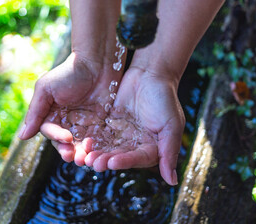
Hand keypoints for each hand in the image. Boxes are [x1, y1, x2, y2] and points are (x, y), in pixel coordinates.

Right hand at [19, 52, 123, 165]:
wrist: (97, 62)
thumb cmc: (69, 72)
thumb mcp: (46, 89)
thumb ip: (35, 112)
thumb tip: (21, 137)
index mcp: (50, 114)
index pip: (50, 132)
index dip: (56, 137)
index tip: (66, 137)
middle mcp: (65, 121)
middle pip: (63, 143)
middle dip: (67, 151)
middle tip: (73, 156)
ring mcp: (83, 124)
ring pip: (79, 145)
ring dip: (80, 153)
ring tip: (85, 158)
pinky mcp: (99, 124)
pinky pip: (95, 141)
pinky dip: (94, 148)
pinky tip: (97, 150)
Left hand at [84, 66, 184, 185]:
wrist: (149, 73)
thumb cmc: (164, 97)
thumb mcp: (171, 124)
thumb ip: (169, 151)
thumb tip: (172, 182)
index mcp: (152, 147)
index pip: (137, 159)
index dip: (125, 162)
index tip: (112, 162)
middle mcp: (136, 144)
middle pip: (120, 156)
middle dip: (106, 160)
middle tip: (93, 163)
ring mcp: (122, 134)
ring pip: (108, 148)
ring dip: (97, 154)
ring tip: (86, 157)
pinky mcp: (110, 124)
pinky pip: (100, 135)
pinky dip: (93, 140)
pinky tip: (83, 143)